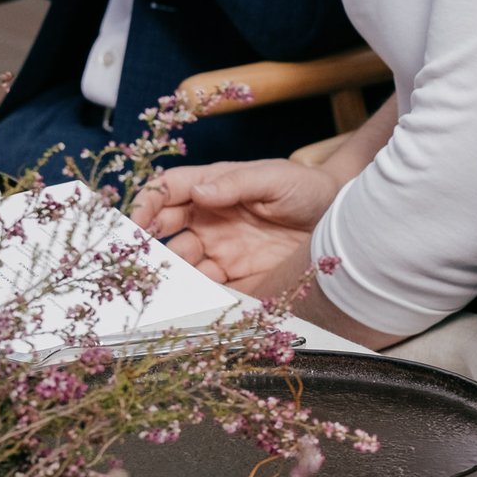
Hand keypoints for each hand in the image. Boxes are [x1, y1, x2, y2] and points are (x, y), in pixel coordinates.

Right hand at [132, 159, 341, 295]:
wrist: (342, 221)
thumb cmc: (308, 188)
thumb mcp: (277, 178)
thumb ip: (237, 183)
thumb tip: (199, 193)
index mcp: (213, 187)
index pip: (168, 190)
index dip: (146, 202)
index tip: (134, 221)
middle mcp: (208, 218)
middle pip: (163, 229)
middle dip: (146, 242)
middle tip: (139, 258)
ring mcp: (218, 247)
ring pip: (179, 261)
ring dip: (167, 272)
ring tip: (162, 283)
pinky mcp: (234, 274)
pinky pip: (205, 285)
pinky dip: (193, 292)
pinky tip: (190, 298)